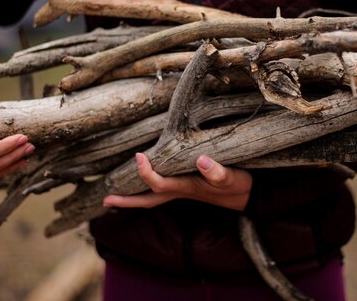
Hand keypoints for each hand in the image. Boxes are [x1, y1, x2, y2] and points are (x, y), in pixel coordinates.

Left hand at [103, 153, 251, 210]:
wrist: (250, 196)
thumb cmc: (240, 185)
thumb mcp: (232, 176)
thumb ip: (217, 171)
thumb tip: (200, 160)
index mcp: (187, 188)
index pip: (159, 183)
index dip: (146, 172)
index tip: (140, 156)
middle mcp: (180, 191)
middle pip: (147, 199)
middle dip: (126, 201)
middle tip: (106, 200)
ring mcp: (183, 191)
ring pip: (152, 196)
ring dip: (133, 196)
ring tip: (114, 194)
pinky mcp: (187, 187)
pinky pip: (161, 190)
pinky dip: (148, 187)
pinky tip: (143, 180)